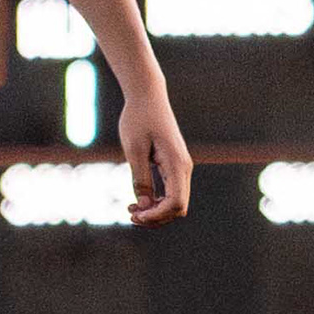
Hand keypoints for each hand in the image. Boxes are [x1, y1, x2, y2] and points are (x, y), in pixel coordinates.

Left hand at [116, 79, 192, 224]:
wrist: (147, 96)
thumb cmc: (138, 119)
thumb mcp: (134, 149)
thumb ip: (140, 178)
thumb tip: (145, 206)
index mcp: (177, 164)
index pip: (175, 203)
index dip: (157, 215)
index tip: (134, 215)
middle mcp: (184, 168)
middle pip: (178, 207)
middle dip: (156, 217)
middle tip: (130, 214)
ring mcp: (181, 167)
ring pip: (175, 202)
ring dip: (156, 211)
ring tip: (131, 210)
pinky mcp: (174, 165)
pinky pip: (171, 191)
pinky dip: (157, 201)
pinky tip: (138, 201)